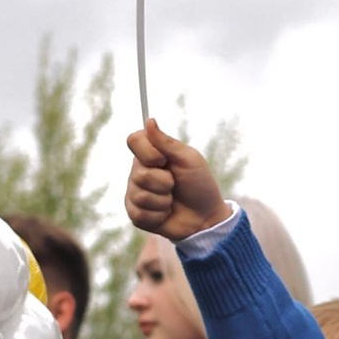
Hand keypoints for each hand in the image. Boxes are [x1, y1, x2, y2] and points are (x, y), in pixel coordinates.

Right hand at [123, 121, 230, 242]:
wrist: (205, 218)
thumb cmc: (199, 185)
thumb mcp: (188, 159)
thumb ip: (166, 142)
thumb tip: (149, 120)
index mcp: (150, 154)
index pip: (133, 140)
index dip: (148, 152)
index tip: (164, 160)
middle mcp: (138, 171)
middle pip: (138, 173)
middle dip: (164, 182)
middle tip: (175, 185)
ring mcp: (134, 193)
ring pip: (140, 195)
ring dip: (163, 200)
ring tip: (172, 201)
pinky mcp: (135, 214)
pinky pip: (140, 214)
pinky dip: (159, 215)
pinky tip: (166, 214)